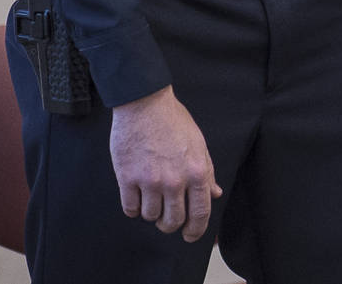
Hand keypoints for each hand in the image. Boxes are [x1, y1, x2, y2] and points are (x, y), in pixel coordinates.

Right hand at [110, 86, 220, 240]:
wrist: (145, 104)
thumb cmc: (174, 122)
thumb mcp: (199, 144)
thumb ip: (207, 171)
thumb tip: (215, 193)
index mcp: (197, 171)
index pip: (200, 212)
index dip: (196, 230)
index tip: (190, 236)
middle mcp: (175, 180)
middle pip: (173, 221)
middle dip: (171, 225)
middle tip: (168, 221)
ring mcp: (150, 181)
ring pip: (151, 217)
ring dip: (152, 213)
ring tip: (152, 199)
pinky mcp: (127, 178)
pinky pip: (130, 208)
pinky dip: (134, 208)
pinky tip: (137, 197)